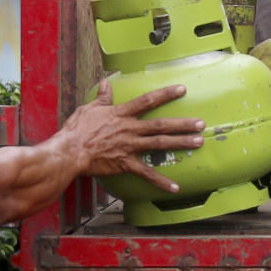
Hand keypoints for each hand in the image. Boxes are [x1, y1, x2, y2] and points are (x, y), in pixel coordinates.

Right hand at [63, 80, 206, 192]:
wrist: (69, 151)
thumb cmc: (77, 130)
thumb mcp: (89, 108)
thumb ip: (102, 97)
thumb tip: (107, 83)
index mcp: (121, 114)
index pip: (147, 101)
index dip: (166, 94)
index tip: (182, 89)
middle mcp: (129, 129)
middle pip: (161, 125)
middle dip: (182, 123)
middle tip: (201, 123)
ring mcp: (129, 146)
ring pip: (159, 144)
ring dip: (180, 143)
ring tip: (198, 142)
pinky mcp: (125, 163)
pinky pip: (146, 173)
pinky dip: (161, 181)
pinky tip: (175, 187)